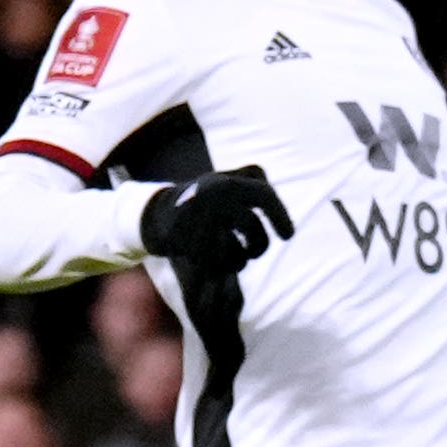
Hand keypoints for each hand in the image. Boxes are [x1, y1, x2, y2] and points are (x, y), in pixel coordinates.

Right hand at [138, 167, 292, 285]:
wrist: (157, 214)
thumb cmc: (201, 199)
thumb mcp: (223, 180)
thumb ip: (251, 180)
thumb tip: (271, 191)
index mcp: (225, 182)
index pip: (263, 195)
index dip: (280, 216)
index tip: (289, 236)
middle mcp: (212, 198)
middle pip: (251, 225)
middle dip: (260, 244)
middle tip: (257, 250)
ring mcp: (198, 220)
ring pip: (236, 246)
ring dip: (244, 257)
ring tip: (242, 256)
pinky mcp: (187, 242)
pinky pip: (219, 262)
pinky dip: (228, 266)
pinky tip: (225, 263)